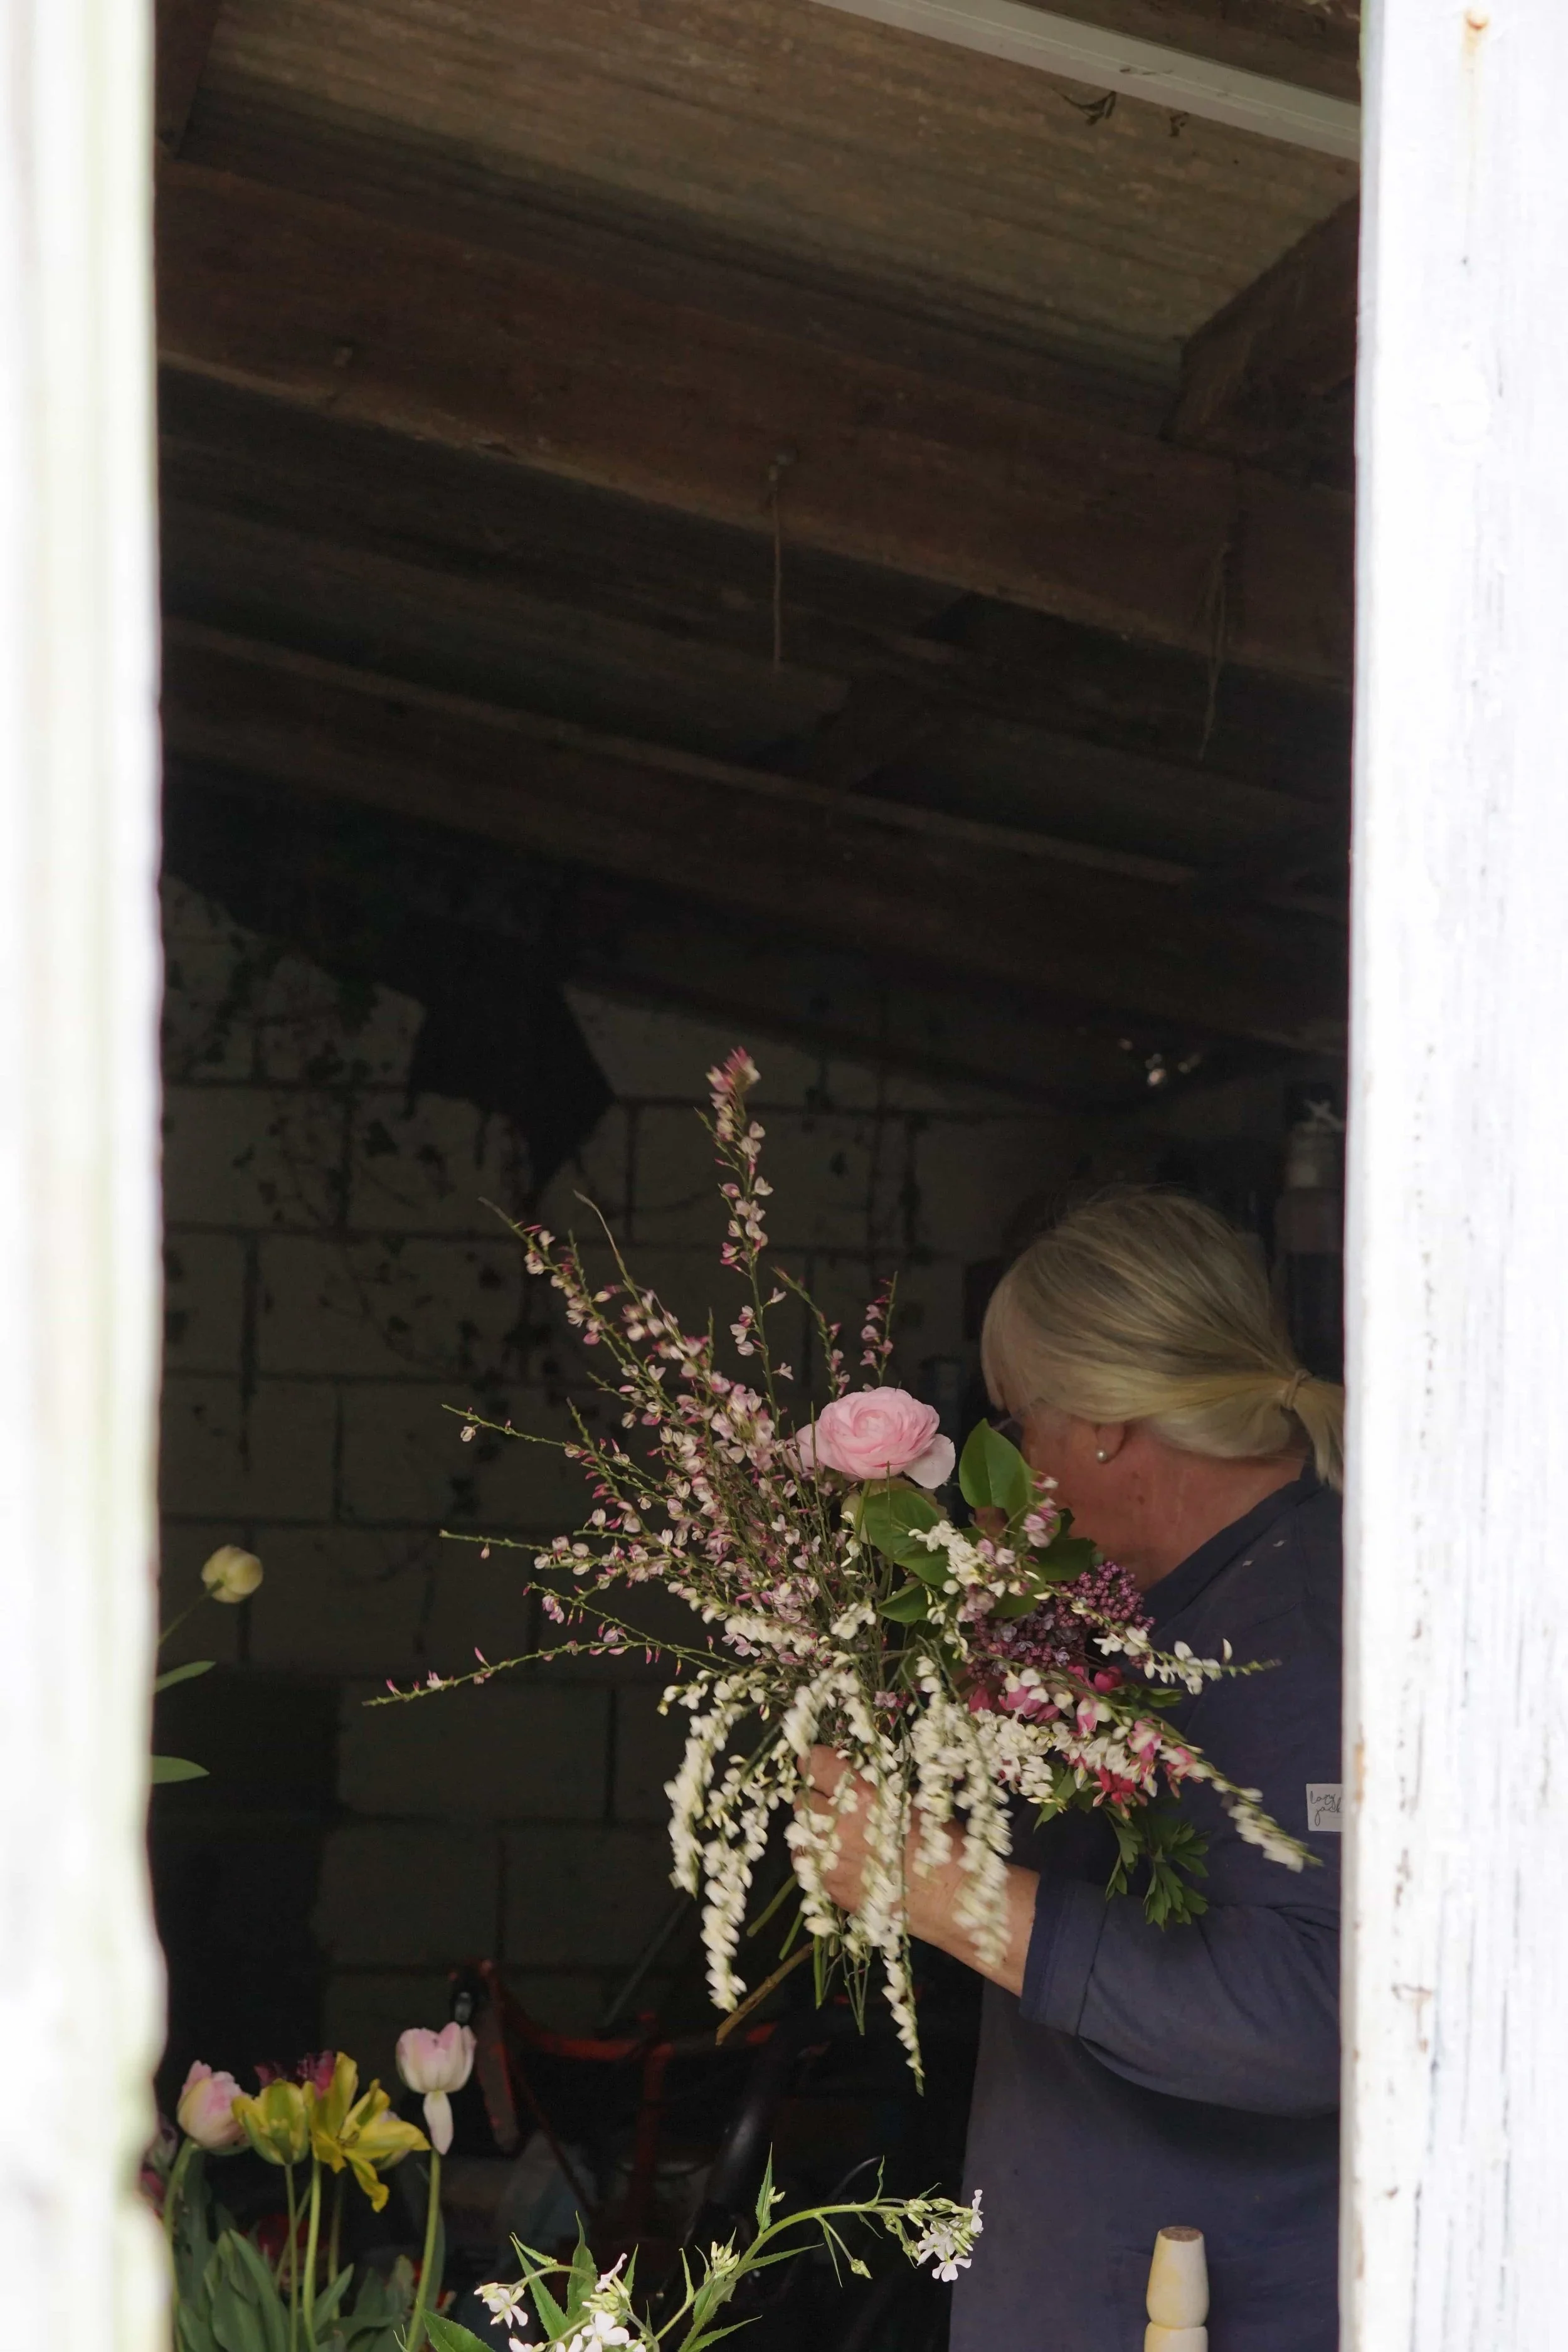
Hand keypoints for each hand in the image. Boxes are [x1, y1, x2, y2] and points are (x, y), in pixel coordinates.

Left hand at [798, 1744, 1036, 1997]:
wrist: (953, 1899)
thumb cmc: (942, 1843)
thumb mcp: (909, 1800)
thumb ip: (872, 1787)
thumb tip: (850, 1775)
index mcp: (859, 1796)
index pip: (814, 1764)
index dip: (817, 1762)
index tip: (822, 1765)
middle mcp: (837, 1828)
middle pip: (803, 1803)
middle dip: (818, 1800)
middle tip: (837, 1804)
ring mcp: (831, 1864)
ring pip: (803, 1838)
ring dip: (817, 1833)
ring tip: (839, 1836)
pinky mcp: (832, 1891)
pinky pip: (813, 1869)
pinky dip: (823, 1862)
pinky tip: (847, 1863)